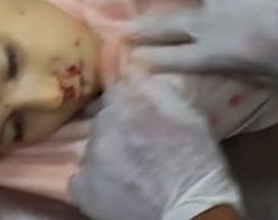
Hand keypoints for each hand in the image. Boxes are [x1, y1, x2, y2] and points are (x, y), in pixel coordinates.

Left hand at [70, 77, 240, 219]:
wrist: (190, 213)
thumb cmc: (197, 163)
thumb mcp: (189, 117)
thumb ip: (158, 91)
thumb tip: (137, 72)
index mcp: (128, 108)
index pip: (115, 88)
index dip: (125, 94)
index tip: (134, 101)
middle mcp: (103, 131)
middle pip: (104, 118)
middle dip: (120, 125)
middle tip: (141, 141)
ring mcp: (89, 162)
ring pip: (95, 146)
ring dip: (109, 151)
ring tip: (131, 166)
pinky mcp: (82, 190)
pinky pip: (81, 175)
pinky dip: (95, 178)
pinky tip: (115, 186)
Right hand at [130, 0, 277, 82]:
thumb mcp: (274, 79)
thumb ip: (242, 72)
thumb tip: (224, 67)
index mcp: (221, 53)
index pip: (175, 59)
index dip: (154, 60)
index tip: (137, 59)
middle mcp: (214, 18)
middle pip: (169, 24)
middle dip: (144, 28)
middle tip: (125, 29)